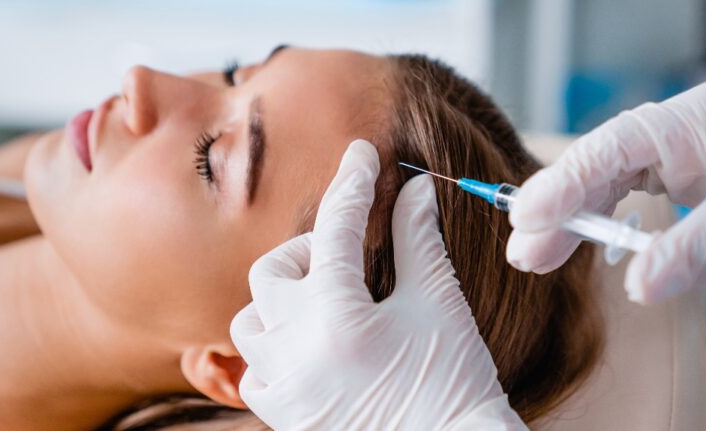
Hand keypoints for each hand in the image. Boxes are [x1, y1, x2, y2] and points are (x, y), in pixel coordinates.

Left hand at [231, 139, 526, 429]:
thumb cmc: (455, 383)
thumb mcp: (438, 303)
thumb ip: (417, 239)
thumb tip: (415, 189)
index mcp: (338, 317)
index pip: (338, 229)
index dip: (353, 182)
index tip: (361, 155)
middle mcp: (296, 352)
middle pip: (273, 270)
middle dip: (309, 250)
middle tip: (349, 258)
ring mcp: (283, 389)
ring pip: (250, 319)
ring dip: (283, 298)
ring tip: (325, 301)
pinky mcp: (284, 418)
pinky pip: (253, 370)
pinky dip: (275, 346)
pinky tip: (311, 345)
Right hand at [507, 79, 705, 303]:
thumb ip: (690, 251)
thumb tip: (638, 289)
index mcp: (687, 121)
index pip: (610, 148)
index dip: (564, 182)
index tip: (530, 217)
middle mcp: (665, 133)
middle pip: (594, 167)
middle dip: (556, 210)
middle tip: (523, 252)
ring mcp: (662, 153)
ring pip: (599, 184)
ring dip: (566, 221)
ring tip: (534, 257)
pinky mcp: (663, 175)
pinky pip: (616, 196)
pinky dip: (592, 222)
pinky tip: (568, 242)